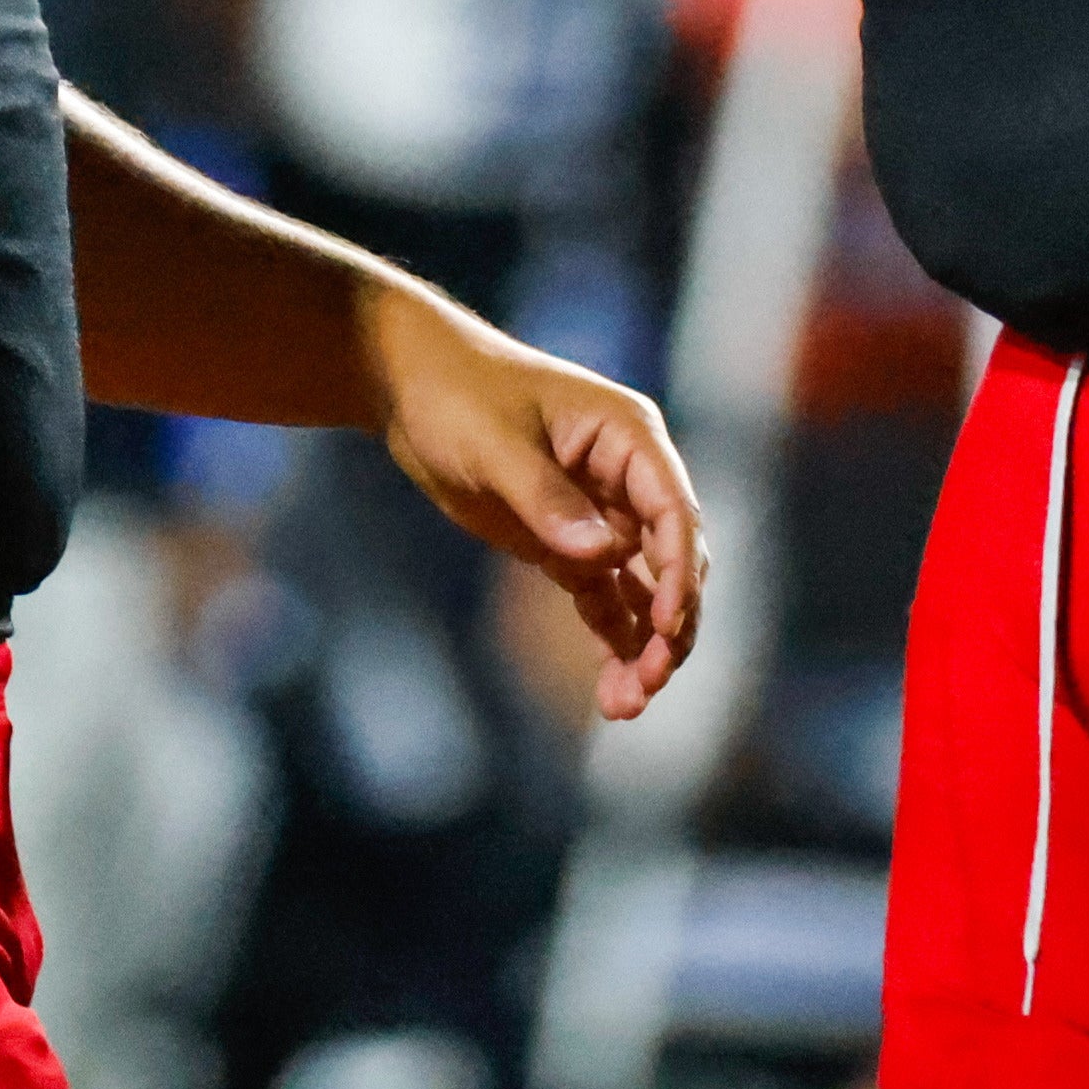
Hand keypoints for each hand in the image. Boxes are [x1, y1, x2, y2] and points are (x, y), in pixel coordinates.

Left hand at [363, 279, 704, 717]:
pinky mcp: (568, 541)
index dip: (678, 571)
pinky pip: (607, 598)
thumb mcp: (493, 444)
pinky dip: (615, 641)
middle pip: (672, 559)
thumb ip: (547, 498)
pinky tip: (612, 692)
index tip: (665, 626)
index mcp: (628, 436)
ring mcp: (601, 513)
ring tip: (625, 705)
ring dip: (645, 645)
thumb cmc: (456, 393)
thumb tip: (606, 555)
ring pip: (645, 590)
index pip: (674, 510)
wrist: (409, 383)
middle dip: (669, 623)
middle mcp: (627, 477)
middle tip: (648, 683)